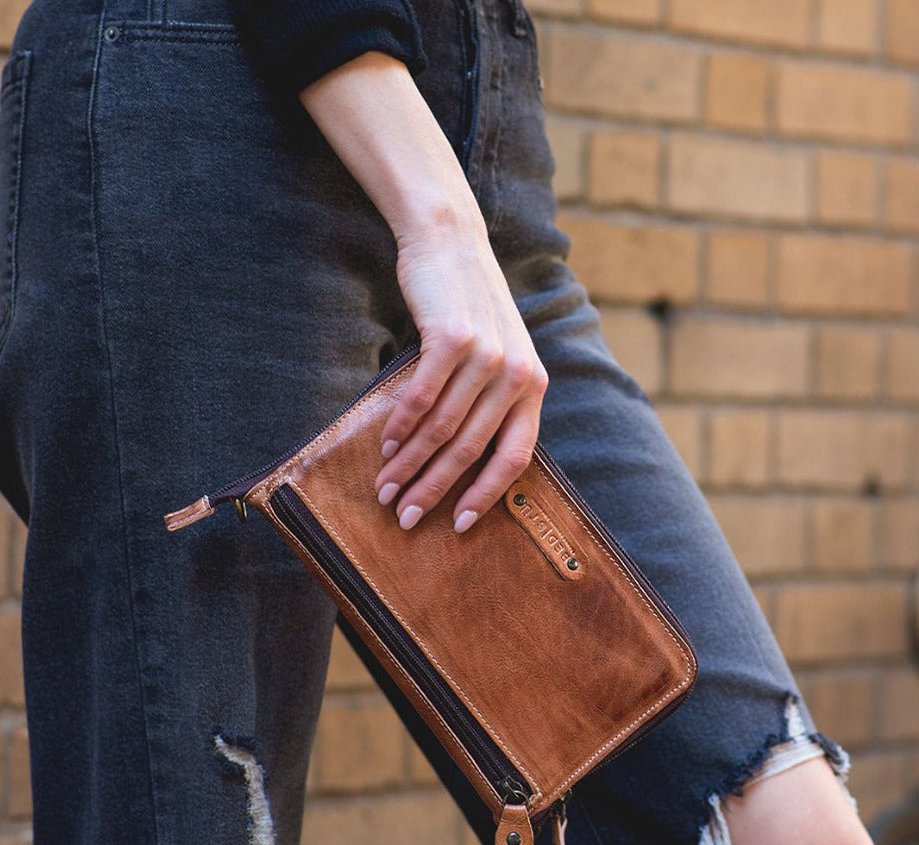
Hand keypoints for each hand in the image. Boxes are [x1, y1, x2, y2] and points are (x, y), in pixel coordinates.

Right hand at [375, 221, 547, 532]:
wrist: (450, 243)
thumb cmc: (468, 308)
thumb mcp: (498, 354)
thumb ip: (491, 401)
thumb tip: (460, 461)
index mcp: (533, 385)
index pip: (514, 456)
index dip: (486, 495)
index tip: (459, 525)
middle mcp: (516, 374)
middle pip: (470, 450)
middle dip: (434, 489)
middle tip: (405, 516)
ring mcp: (486, 355)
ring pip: (441, 428)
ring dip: (409, 464)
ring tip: (385, 488)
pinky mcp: (452, 338)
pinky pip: (421, 397)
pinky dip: (400, 426)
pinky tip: (385, 447)